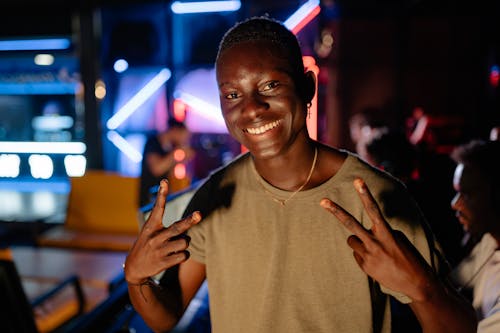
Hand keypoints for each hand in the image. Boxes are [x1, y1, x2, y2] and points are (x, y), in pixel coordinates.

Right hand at [124, 179, 200, 284]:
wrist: (134, 269)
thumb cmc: (147, 244)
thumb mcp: (149, 231)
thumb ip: (164, 223)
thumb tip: (188, 217)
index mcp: (150, 226)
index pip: (157, 208)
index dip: (161, 195)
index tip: (164, 181)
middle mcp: (155, 237)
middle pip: (178, 227)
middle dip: (190, 221)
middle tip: (199, 214)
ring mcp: (159, 250)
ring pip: (185, 242)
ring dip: (185, 243)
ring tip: (175, 245)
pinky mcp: (163, 262)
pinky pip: (184, 255)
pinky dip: (184, 255)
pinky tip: (175, 256)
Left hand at [320, 178, 436, 301]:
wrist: (416, 283)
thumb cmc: (408, 256)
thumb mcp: (397, 239)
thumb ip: (380, 231)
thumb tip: (365, 231)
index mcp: (386, 233)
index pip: (373, 209)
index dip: (365, 194)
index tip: (357, 180)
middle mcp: (375, 243)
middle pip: (350, 223)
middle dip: (336, 211)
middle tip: (322, 201)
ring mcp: (368, 255)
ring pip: (351, 240)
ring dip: (359, 242)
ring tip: (376, 250)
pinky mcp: (364, 266)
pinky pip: (357, 254)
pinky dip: (364, 255)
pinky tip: (378, 262)